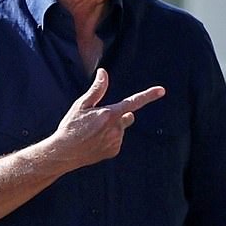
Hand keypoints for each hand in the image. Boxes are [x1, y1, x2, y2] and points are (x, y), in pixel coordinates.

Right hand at [49, 68, 164, 172]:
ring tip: (93, 133)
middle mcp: (116, 128)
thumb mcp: (80, 105)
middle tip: (101, 120)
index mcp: (109, 114)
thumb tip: (103, 73)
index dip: (148, 95)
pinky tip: (95, 142)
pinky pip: (117, 141)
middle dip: (119, 115)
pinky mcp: (113, 151)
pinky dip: (109, 140)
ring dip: (113, 128)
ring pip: (121, 129)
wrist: (64, 152)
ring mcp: (116, 141)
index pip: (133, 102)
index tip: (161, 90)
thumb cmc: (70, 127)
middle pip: (127, 116)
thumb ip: (96, 90)